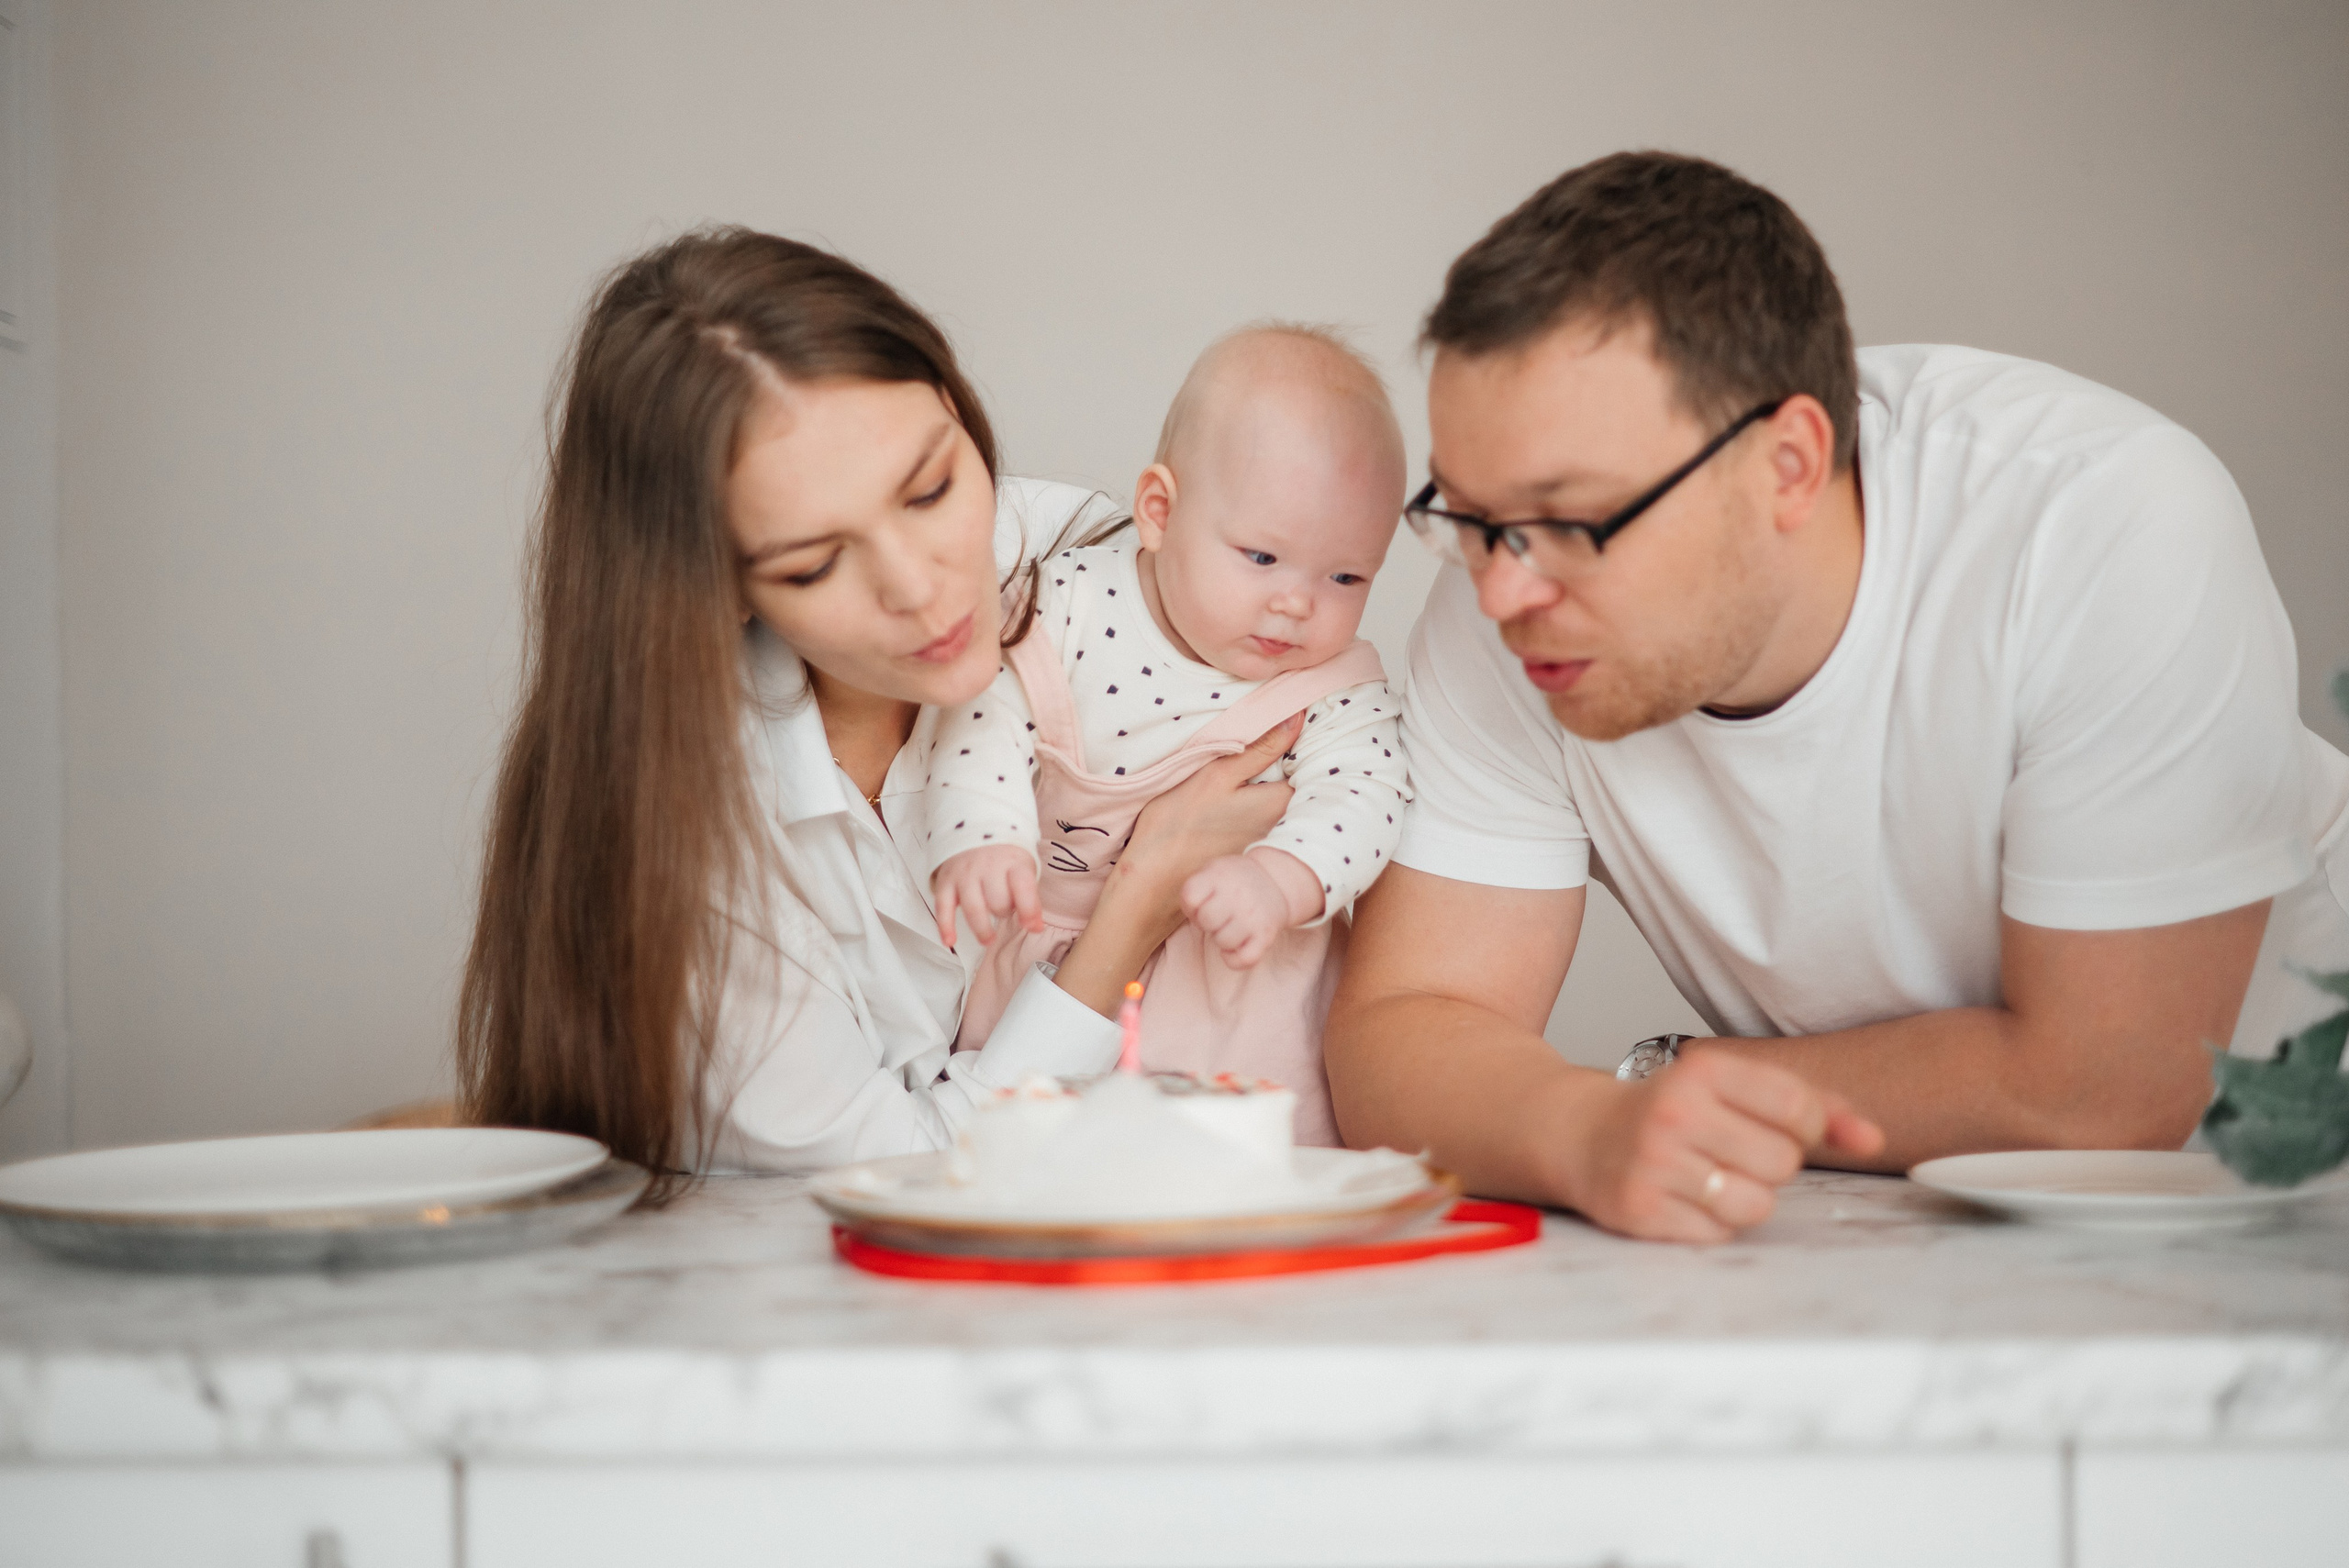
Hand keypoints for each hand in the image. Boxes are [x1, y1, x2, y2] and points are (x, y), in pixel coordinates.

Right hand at [932, 845, 1042, 950]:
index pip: (1023, 887)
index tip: (1033, 926)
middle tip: (1003, 907)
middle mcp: (987, 866)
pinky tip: (949, 940)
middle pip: (998, 902)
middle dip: (1003, 912)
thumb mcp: (1023, 868)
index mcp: (1012, 862)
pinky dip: (945, 926)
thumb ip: (1030, 898)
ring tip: (988, 940)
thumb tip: (1035, 927)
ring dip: (982, 929)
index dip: (1029, 910)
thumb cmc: (1003, 858)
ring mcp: (964, 874)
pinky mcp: (945, 881)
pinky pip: (943, 907)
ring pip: (973, 908)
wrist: (974, 831)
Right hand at [1117, 711, 1304, 925]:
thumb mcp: (1217, 775)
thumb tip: (1297, 717)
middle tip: (1268, 739)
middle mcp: (1285, 827)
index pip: (1311, 763)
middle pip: (1299, 783)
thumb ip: (1261, 748)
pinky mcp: (1252, 852)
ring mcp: (1270, 843)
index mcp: (1281, 803)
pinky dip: (1259, 803)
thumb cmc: (1180, 824)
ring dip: (1273, 781)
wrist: (1153, 882)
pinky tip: (1236, 800)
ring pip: (1283, 801)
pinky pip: (1267, 819)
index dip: (1303, 741)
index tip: (1290, 722)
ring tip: (1251, 766)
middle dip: (1289, 762)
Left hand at [1182, 847, 1321, 967]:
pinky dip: (1234, 959)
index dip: (1191, 905)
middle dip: (1207, 922)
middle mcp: (1238, 894)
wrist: (1275, 881)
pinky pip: (1243, 960)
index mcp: (1220, 876)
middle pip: (1206, 920)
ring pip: (1223, 942)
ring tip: (1229, 928)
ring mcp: (1253, 916)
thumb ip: (1193, 890)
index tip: (1203, 902)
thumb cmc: (1233, 882)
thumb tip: (1194, 919)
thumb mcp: (1212, 871)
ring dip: (1221, 939)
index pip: (1190, 896)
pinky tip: (1235, 947)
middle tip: (1218, 916)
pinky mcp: (1266, 935)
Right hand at [1557, 1046, 1884, 1243]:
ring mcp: (1654, 1163)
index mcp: (1703, 1071)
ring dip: (1743, 1199)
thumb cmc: (1670, 1111)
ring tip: (1708, 1178)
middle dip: (1768, 1165)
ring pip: (1755, 1204)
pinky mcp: (1639, 1209)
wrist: (1578, 1133)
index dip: (1805, 1128)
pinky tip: (1682, 1198)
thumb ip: (1812, 1105)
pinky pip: (1717, 1234)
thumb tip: (1873, 1138)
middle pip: (1782, 1163)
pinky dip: (1709, 1224)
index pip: (1799, 1108)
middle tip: (1728, 1151)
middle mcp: (1675, 1112)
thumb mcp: (1734, 1088)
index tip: (1778, 1127)